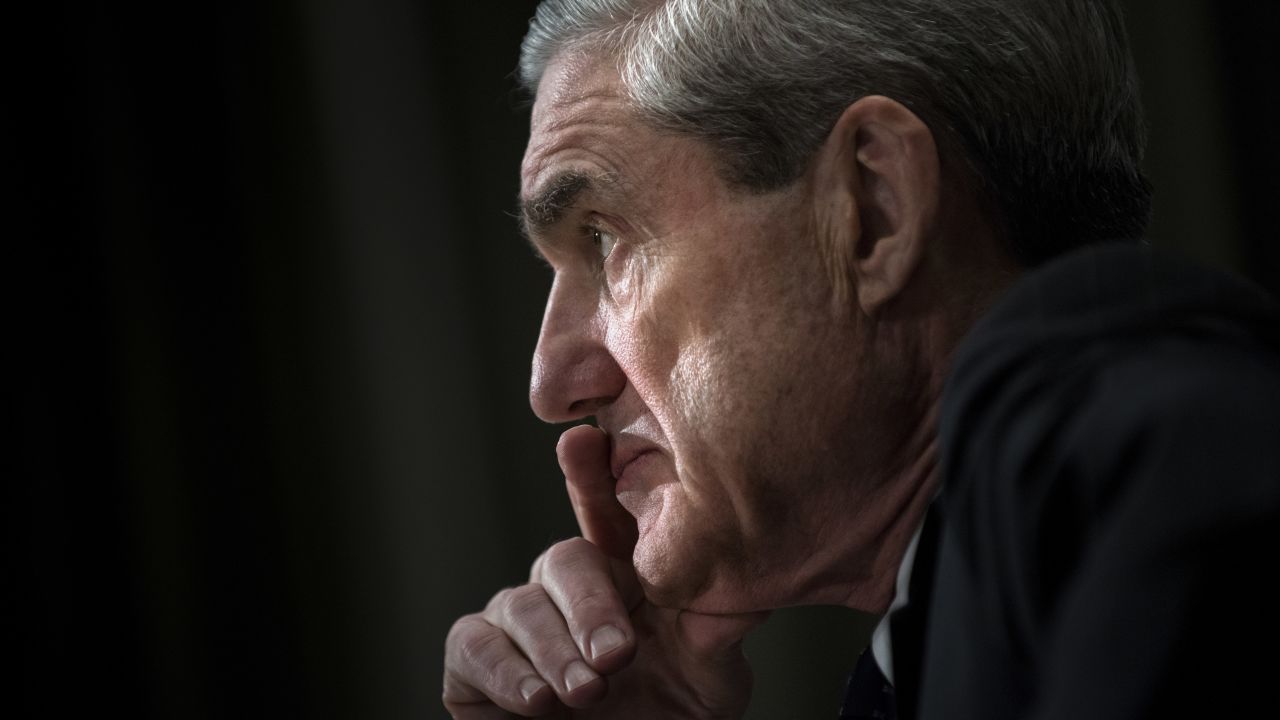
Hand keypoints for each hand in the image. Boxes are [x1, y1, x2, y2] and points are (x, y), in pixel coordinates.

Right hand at [443, 425, 766, 717]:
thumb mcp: (709, 678)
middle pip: (566, 560)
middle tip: (615, 655)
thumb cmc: (668, 717)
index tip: (584, 440)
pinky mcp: (473, 658)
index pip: (608, 514)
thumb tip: (744, 590)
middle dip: (589, 604)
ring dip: (555, 651)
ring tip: (587, 692)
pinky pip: (474, 643)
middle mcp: (567, 587)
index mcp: (626, 573)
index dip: (592, 477)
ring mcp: (518, 619)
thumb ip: (716, 631)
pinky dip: (506, 672)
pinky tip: (538, 701)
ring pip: (520, 605)